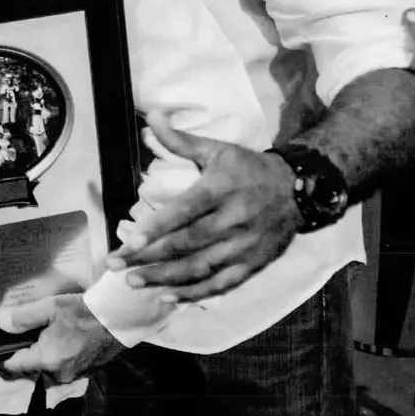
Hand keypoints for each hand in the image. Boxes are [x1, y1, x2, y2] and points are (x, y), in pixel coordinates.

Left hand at [0, 294, 124, 384]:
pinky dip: (55, 363)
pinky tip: (57, 346)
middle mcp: (58, 375)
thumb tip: (2, 326)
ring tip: (38, 343)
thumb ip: (23, 318)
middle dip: (22, 360)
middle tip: (19, 342)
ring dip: (39, 362)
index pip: (14, 368)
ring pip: (45, 375)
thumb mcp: (50, 307)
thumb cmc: (83, 312)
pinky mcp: (83, 374)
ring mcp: (72, 376)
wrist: (117, 320)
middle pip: (29, 373)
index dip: (3, 360)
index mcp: (46, 360)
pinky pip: (60, 373)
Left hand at [104, 111, 300, 302]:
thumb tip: (151, 118)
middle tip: (116, 264)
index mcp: (221, 190)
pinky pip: (220, 284)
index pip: (185, 211)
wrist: (299, 190)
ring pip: (200, 268)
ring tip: (133, 281)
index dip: (157, 226)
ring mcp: (244, 247)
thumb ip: (181, 140)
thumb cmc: (249, 168)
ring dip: (164, 278)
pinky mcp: (252, 265)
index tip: (131, 240)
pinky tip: (166, 296)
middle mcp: (233, 220)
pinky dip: (193, 293)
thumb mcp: (218, 149)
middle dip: (148, 256)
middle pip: (186, 243)